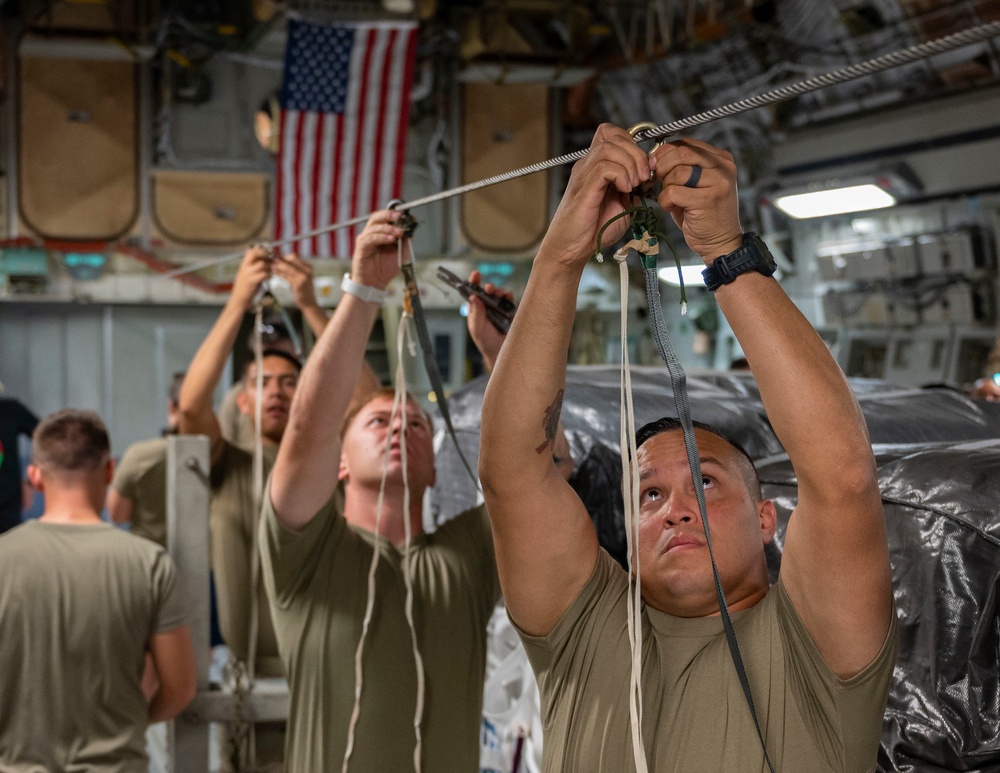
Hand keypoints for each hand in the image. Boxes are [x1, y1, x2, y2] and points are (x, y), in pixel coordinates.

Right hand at [230, 246, 271, 309]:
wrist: (239, 300)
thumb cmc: (246, 287)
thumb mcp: (247, 274)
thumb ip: (254, 266)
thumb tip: (264, 258)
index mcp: (243, 265)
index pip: (251, 251)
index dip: (260, 251)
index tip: (267, 256)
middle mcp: (244, 267)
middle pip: (254, 253)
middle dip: (264, 255)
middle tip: (270, 261)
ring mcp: (247, 274)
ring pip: (261, 264)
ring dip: (269, 267)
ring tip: (270, 271)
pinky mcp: (252, 281)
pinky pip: (264, 274)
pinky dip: (269, 275)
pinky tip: (269, 278)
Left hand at [273, 253, 318, 309]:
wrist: (309, 303)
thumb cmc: (303, 290)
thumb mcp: (299, 277)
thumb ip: (290, 270)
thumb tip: (278, 261)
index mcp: (308, 267)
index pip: (294, 257)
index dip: (283, 256)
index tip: (274, 257)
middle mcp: (307, 270)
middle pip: (291, 259)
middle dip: (280, 259)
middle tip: (270, 260)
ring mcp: (304, 277)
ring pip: (288, 267)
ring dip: (278, 266)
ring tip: (270, 265)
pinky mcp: (299, 284)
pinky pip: (286, 276)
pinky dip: (280, 273)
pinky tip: (274, 272)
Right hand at [351, 210, 405, 289]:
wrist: (375, 283)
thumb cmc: (386, 268)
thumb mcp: (401, 252)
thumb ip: (406, 239)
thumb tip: (412, 224)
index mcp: (380, 232)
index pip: (385, 218)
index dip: (394, 214)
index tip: (406, 214)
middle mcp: (371, 234)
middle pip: (376, 218)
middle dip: (388, 215)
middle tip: (400, 216)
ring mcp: (365, 240)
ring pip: (374, 227)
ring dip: (388, 228)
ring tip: (399, 232)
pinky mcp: (361, 248)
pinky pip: (371, 239)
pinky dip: (382, 237)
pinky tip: (391, 239)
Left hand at [467, 270, 513, 372]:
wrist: (500, 353)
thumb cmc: (486, 341)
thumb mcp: (477, 328)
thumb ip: (476, 313)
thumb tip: (473, 297)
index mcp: (476, 309)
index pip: (474, 293)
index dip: (474, 282)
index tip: (476, 275)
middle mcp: (487, 306)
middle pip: (487, 291)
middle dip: (488, 287)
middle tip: (489, 288)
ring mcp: (499, 308)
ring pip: (499, 294)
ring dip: (499, 291)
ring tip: (498, 294)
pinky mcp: (510, 312)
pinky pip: (510, 301)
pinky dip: (509, 297)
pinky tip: (508, 296)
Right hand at [537, 124, 650, 269]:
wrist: (571, 249)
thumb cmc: (594, 229)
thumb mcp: (623, 204)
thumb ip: (634, 187)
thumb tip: (649, 174)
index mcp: (597, 166)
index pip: (612, 133)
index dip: (632, 143)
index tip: (645, 166)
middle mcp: (588, 165)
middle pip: (613, 135)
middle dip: (636, 152)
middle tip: (644, 176)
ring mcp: (584, 174)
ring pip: (609, 147)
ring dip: (630, 164)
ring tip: (634, 185)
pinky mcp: (584, 187)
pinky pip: (604, 166)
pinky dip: (621, 175)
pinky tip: (624, 190)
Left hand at [650, 139, 742, 261]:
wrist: (720, 242)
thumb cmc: (703, 214)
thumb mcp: (695, 184)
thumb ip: (681, 167)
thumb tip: (654, 156)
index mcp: (721, 158)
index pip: (686, 143)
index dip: (665, 152)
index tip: (656, 164)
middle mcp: (723, 166)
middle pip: (681, 153)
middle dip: (662, 167)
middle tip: (659, 181)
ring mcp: (718, 182)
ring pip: (676, 172)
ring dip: (665, 187)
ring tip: (670, 199)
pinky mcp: (708, 199)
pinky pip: (673, 191)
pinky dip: (665, 200)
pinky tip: (672, 207)